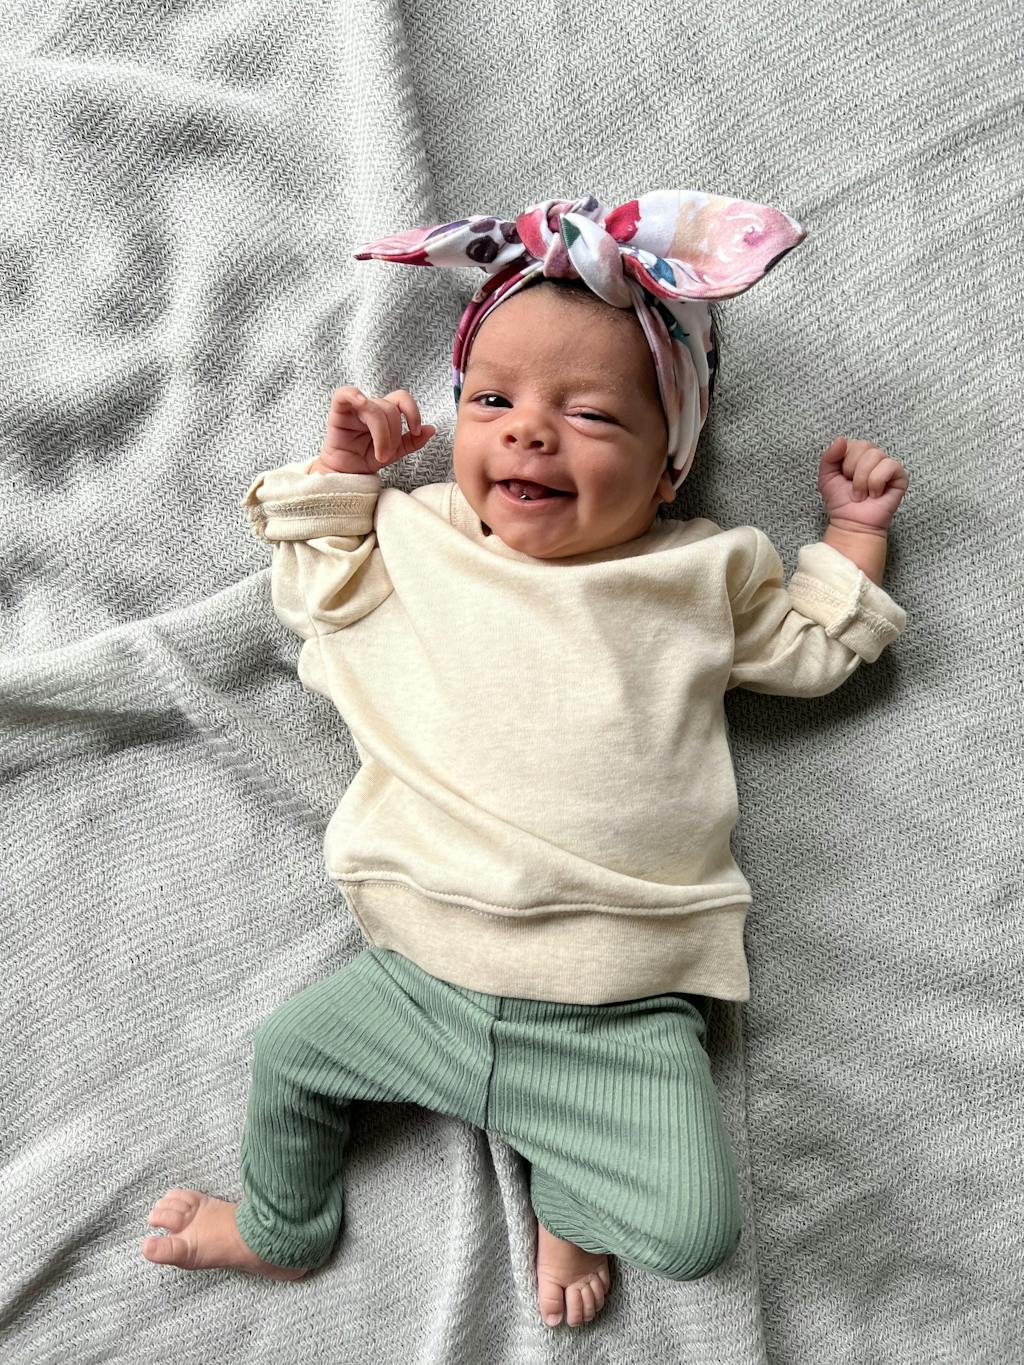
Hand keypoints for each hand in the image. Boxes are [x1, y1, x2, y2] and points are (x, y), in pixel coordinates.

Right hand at [317, 386, 435, 473]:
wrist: (348, 475)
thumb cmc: (367, 459)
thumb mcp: (395, 452)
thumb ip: (413, 441)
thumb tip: (431, 429)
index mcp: (385, 412)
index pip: (402, 399)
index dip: (412, 411)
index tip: (415, 431)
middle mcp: (371, 407)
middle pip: (389, 408)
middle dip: (393, 435)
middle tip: (388, 455)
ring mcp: (354, 408)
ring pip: (374, 408)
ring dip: (381, 434)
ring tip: (380, 456)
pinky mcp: (338, 412)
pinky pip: (343, 394)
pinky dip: (353, 395)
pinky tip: (361, 403)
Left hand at [818, 436, 908, 535]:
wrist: (851, 523)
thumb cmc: (840, 502)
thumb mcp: (826, 477)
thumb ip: (829, 456)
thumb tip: (841, 439)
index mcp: (857, 454)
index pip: (852, 443)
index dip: (844, 462)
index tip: (843, 478)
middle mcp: (874, 457)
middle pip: (864, 446)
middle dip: (853, 471)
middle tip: (853, 488)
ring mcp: (888, 466)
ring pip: (875, 456)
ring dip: (863, 480)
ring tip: (862, 494)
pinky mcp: (900, 476)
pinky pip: (889, 466)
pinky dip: (876, 482)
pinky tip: (875, 494)